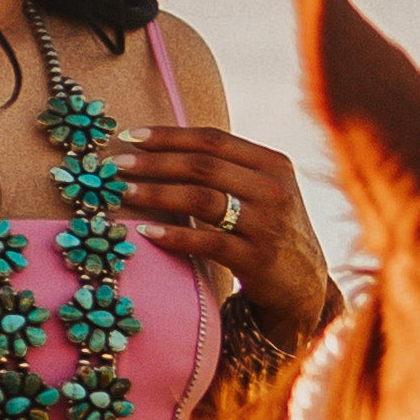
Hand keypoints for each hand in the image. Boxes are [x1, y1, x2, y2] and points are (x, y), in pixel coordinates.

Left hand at [112, 121, 330, 335]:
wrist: (303, 284)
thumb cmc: (268, 230)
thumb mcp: (262, 190)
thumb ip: (228, 168)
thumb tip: (164, 147)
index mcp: (272, 163)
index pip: (214, 140)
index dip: (169, 136)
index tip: (131, 136)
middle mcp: (273, 189)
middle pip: (203, 166)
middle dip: (154, 162)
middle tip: (115, 165)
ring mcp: (267, 225)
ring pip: (202, 200)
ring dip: (156, 194)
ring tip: (123, 193)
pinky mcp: (257, 259)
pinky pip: (208, 243)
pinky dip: (174, 236)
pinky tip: (146, 233)